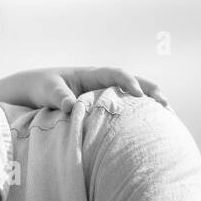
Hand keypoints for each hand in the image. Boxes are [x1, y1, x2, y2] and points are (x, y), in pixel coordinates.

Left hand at [0, 66, 167, 113]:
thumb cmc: (40, 87)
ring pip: (131, 95)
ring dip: (149, 103)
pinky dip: (137, 113)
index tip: (136, 94)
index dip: (128, 82)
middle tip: (165, 105)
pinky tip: (150, 126)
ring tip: (167, 117)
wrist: (33, 90)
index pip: (115, 74)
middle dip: (149, 91)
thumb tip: (72, 106)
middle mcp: (101, 82)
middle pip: (132, 82)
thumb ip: (59, 96)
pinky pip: (124, 107)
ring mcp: (103, 93)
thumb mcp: (47, 90)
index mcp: (89, 74)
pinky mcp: (102, 105)